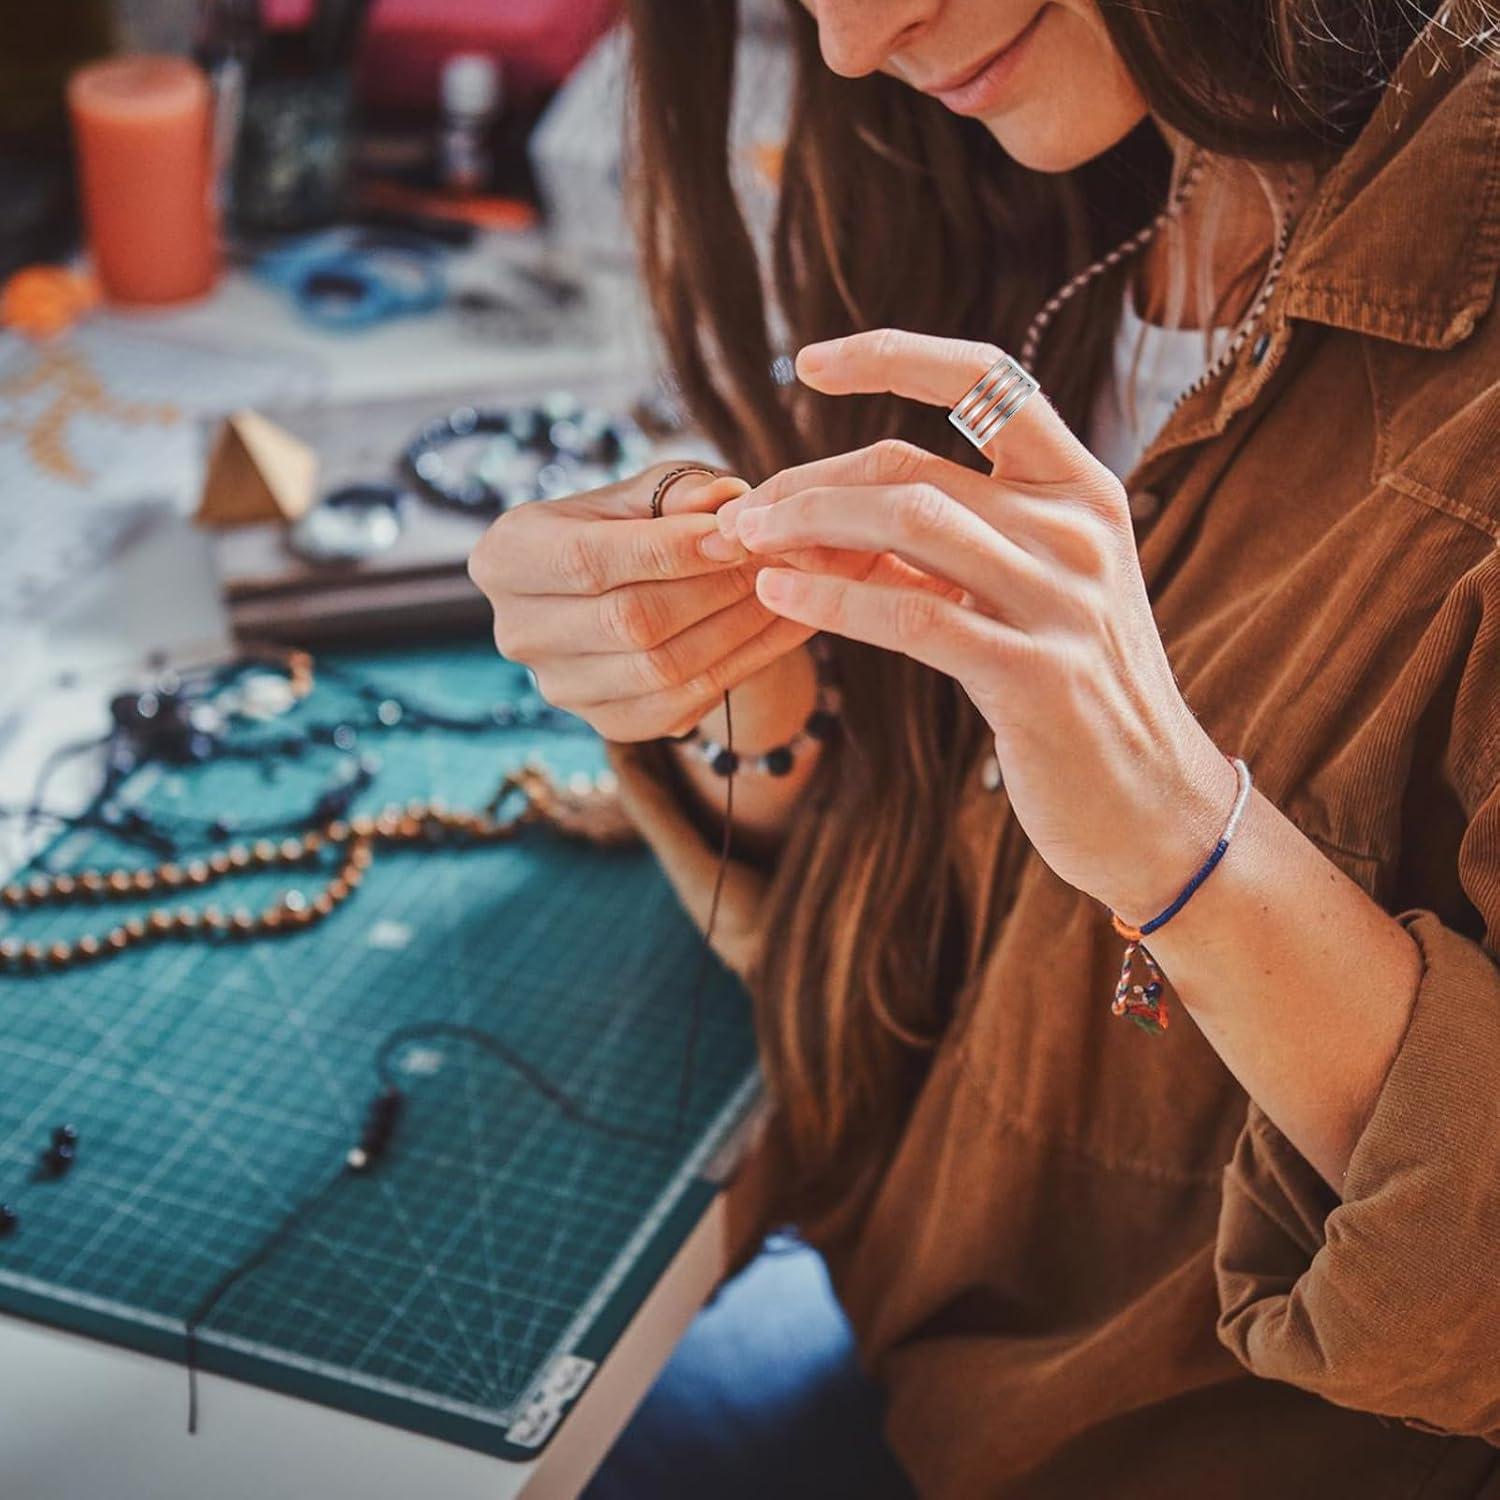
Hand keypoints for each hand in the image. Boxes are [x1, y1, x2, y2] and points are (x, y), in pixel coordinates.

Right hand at [467, 461, 818, 742]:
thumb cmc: (627, 526)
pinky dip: (741, 665)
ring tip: (786, 588)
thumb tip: (726, 502)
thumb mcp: (641, 494)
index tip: (737, 534)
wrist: (623, 591)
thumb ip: (678, 492)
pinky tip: (782, 628)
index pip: (588, 560)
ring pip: (660, 668)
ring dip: (737, 628)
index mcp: (504, 559)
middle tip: (776, 559)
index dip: (667, 550)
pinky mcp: (606, 723)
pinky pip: (681, 703)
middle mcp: (518, 632)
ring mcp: (559, 687)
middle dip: (713, 588)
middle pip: (628, 620)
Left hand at [716, 329, 1235, 920]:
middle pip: (911, 467)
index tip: (808, 361)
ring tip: (747, 545)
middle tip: (744, 514)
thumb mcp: (1028, 593)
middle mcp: (1079, 528)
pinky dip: (831, 600)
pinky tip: (777, 596)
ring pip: (906, 523)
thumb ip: (954, 543)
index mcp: (1083, 488)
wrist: (1152, 802)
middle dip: (808, 484)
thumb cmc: (1075, 692)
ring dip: (808, 527)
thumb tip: (832, 511)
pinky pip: (910, 617)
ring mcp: (1062, 600)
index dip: (891, 354)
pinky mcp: (1034, 674)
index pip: (985, 379)